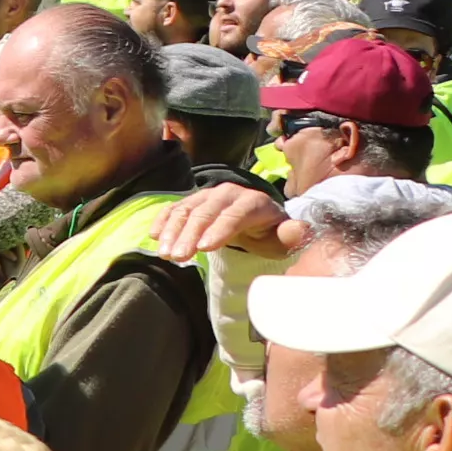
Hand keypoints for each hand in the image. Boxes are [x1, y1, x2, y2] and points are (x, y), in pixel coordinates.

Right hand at [157, 180, 298, 263]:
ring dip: (172, 231)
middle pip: (205, 211)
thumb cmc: (270, 234)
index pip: (234, 214)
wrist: (258, 221)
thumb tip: (297, 230)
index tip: (204, 248)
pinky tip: (154, 237)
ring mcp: (206, 195)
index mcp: (253, 202)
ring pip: (186, 209)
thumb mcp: (285, 238)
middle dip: (190, 234)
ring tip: (165, 253)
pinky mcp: (192, 201)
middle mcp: (228, 193)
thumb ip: (292, 235)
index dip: (219, 230)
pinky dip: (163, 220)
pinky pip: (174, 208)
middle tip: (178, 257)